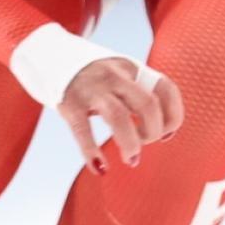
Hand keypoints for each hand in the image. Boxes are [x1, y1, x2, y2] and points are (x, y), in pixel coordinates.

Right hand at [58, 58, 184, 170]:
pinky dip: (92, 153)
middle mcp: (114, 76)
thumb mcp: (121, 76)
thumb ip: (141, 97)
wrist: (50, 56)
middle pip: (148, 105)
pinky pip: (83, 131)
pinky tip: (100, 168)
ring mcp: (91, 89)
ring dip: (130, 143)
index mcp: (132, 69)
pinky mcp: (69, 103)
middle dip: (153, 132)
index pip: (166, 89)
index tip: (166, 134)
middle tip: (144, 144)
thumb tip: (165, 134)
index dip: (174, 116)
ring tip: (131, 159)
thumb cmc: (95, 78)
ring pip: (118, 117)